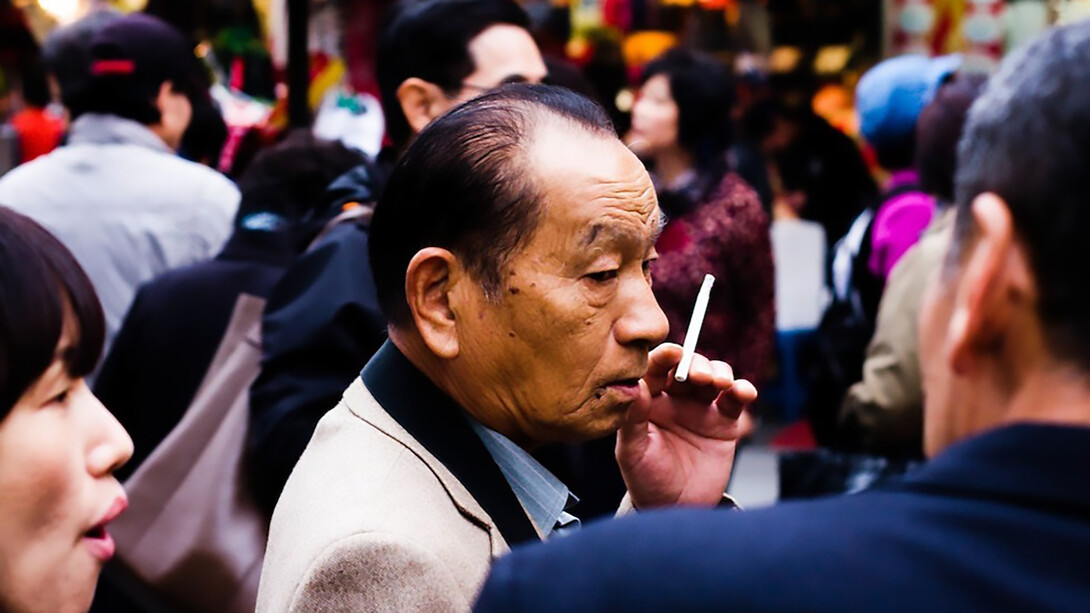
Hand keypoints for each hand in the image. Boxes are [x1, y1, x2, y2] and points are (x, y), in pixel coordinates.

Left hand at [616, 343, 757, 509]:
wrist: (676, 509)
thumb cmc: (647, 479)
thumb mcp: (633, 452)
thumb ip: (633, 419)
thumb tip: (635, 385)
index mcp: (648, 400)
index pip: (655, 369)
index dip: (664, 357)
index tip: (672, 352)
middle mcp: (675, 399)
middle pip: (687, 367)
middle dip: (695, 364)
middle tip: (698, 375)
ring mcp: (701, 408)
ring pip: (713, 376)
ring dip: (718, 372)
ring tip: (718, 383)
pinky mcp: (725, 422)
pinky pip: (735, 400)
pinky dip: (742, 390)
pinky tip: (743, 391)